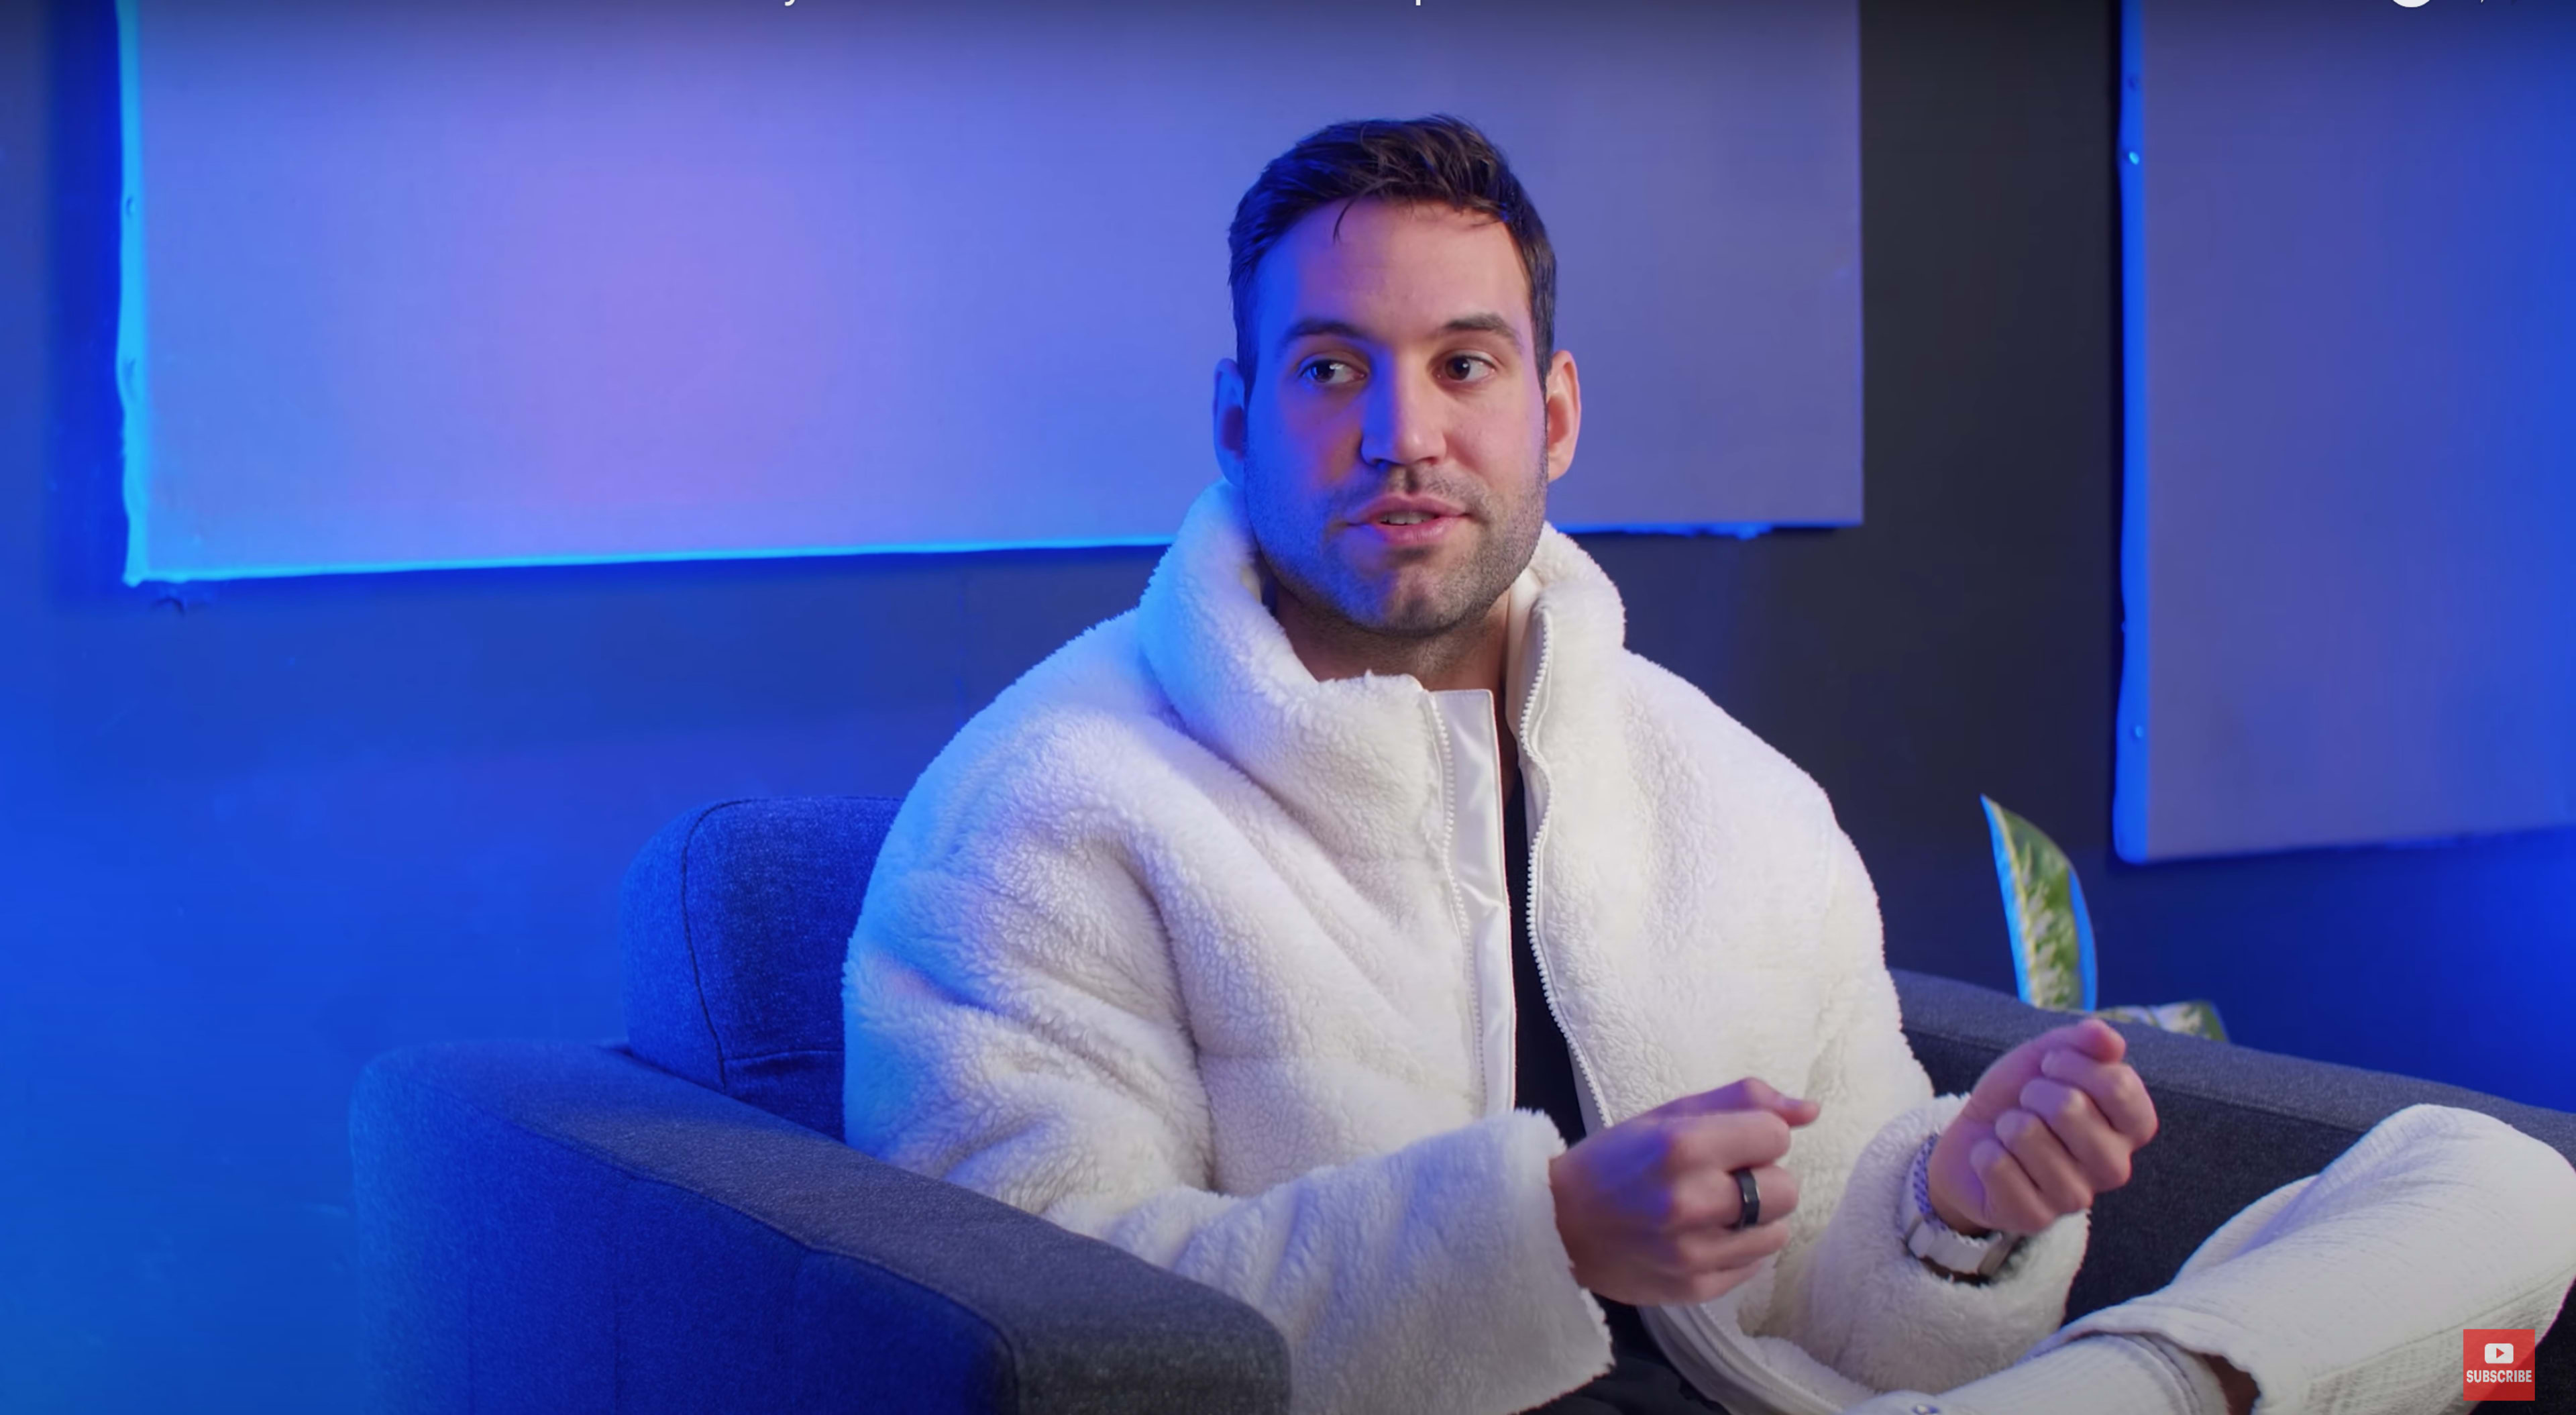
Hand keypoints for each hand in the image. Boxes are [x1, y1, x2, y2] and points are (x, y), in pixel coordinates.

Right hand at [1548, 1078, 1821, 1305]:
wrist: (1556, 1227)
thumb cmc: (1614, 1161)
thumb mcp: (1667, 1116)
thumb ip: (1740, 1101)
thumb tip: (1810, 1111)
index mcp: (1682, 1147)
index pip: (1775, 1136)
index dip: (1755, 1136)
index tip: (1726, 1143)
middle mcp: (1691, 1202)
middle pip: (1786, 1188)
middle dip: (1761, 1178)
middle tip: (1720, 1179)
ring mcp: (1694, 1252)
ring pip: (1778, 1232)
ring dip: (1754, 1218)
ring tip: (1712, 1211)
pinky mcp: (1696, 1288)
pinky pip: (1755, 1265)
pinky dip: (1737, 1249)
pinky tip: (1702, 1237)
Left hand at [1927, 1017, 2158, 1235]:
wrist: (1973, 1138)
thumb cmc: (2022, 1098)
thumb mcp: (2048, 1057)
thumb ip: (2082, 1041)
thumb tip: (2107, 1036)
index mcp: (2130, 1127)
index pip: (2120, 1085)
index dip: (2074, 1063)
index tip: (2051, 1066)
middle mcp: (2114, 1167)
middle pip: (2071, 1107)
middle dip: (2034, 1092)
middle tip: (2028, 1104)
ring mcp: (2076, 1197)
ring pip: (2027, 1135)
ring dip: (2007, 1123)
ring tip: (2012, 1133)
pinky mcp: (2035, 1219)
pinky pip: (1997, 1166)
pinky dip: (1984, 1151)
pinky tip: (1994, 1158)